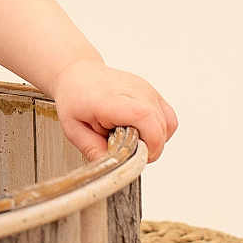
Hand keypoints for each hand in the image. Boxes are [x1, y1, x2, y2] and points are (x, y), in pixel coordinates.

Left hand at [51, 60, 177, 163]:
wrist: (78, 74)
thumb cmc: (74, 98)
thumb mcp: (74, 129)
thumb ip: (94, 150)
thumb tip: (113, 169)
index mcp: (111, 100)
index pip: (145, 119)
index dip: (147, 144)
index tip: (133, 154)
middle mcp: (134, 91)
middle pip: (160, 127)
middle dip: (148, 147)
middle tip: (126, 148)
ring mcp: (146, 90)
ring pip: (168, 124)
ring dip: (155, 139)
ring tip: (131, 138)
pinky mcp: (152, 93)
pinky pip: (168, 118)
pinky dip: (159, 130)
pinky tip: (140, 131)